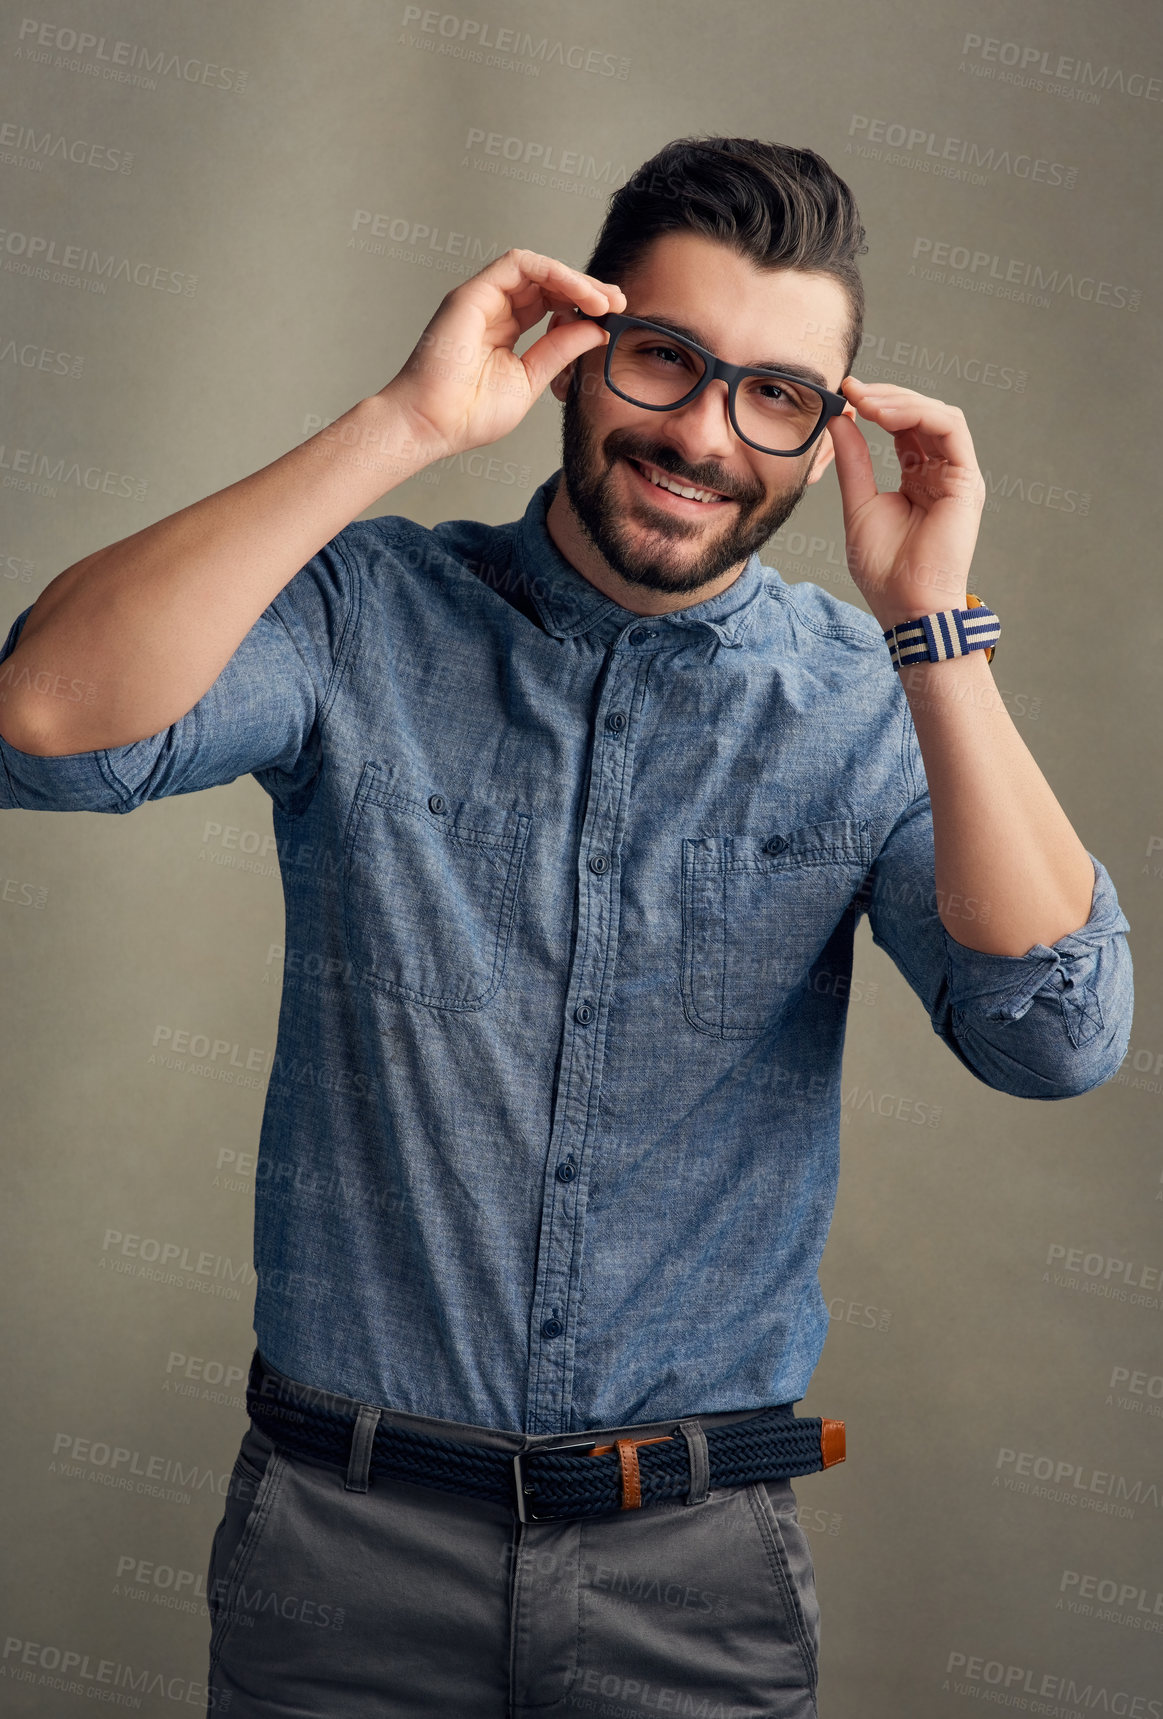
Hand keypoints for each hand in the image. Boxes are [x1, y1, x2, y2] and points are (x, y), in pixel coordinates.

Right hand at [382, 248, 624, 462]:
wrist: (431, 425)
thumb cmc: (468, 414)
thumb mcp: (530, 380)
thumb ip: (560, 350)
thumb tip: (597, 330)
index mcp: (504, 331)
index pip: (550, 305)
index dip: (582, 306)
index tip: (612, 318)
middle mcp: (493, 309)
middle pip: (547, 283)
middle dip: (586, 290)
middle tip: (617, 303)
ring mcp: (481, 298)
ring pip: (536, 269)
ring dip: (574, 280)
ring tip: (603, 299)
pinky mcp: (473, 293)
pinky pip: (519, 264)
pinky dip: (553, 272)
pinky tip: (579, 292)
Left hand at [825, 378, 986, 628]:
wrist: (907, 605)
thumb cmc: (885, 570)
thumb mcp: (858, 505)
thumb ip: (853, 462)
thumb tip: (840, 420)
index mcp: (919, 478)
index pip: (902, 428)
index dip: (875, 406)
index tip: (843, 394)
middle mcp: (942, 472)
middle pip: (920, 415)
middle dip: (885, 396)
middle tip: (852, 389)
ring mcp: (957, 475)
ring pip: (936, 414)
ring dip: (899, 401)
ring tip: (865, 400)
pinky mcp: (967, 479)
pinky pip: (950, 428)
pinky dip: (918, 413)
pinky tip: (884, 414)